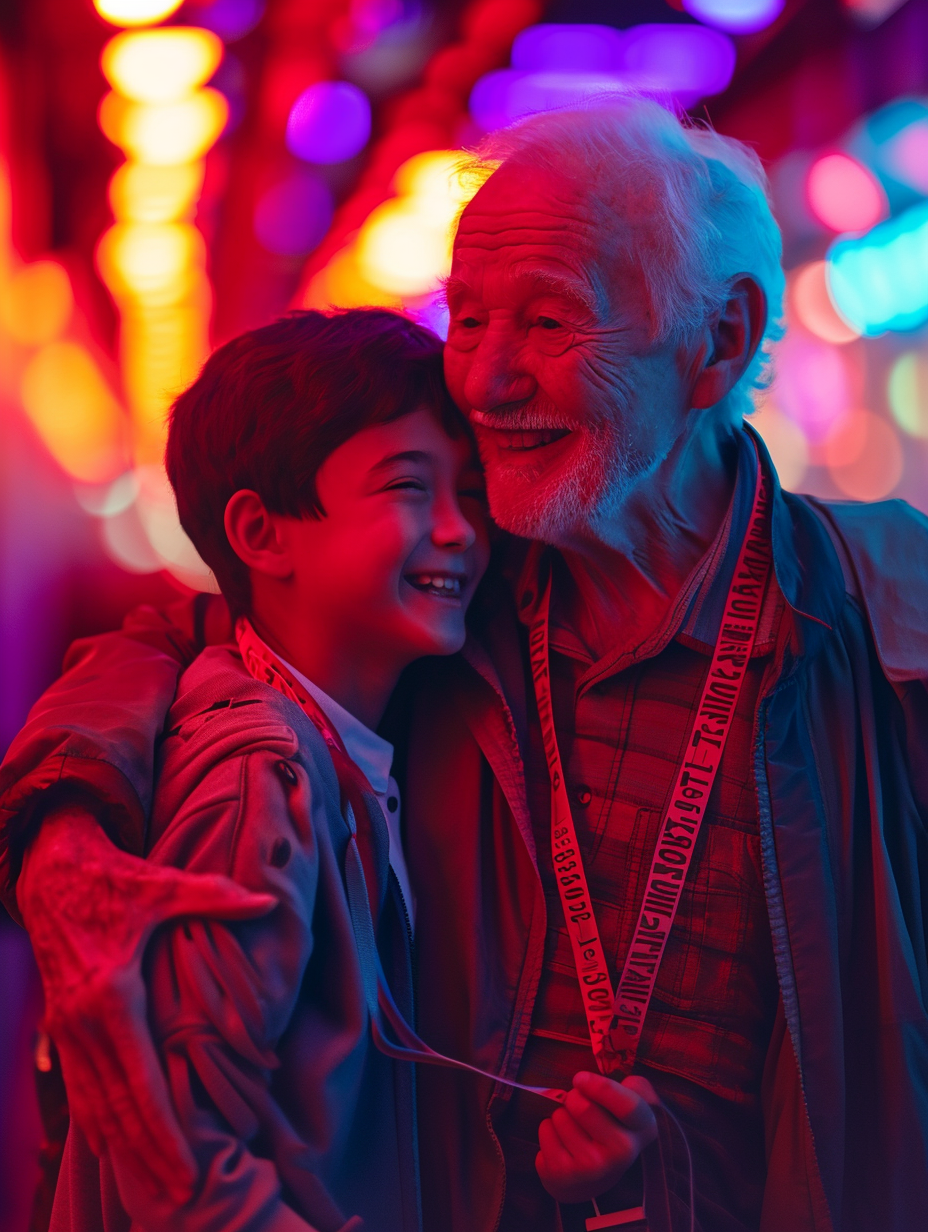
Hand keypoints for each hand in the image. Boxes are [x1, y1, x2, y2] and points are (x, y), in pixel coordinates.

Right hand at [17, 803, 275, 1204]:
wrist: (51, 871)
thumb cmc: (113, 879)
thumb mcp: (164, 885)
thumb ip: (216, 898)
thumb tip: (269, 901)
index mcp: (112, 995)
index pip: (140, 1081)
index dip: (164, 1129)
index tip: (186, 1167)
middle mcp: (83, 1021)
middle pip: (116, 1106)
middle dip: (147, 1153)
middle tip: (178, 1192)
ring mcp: (66, 1027)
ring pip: (92, 1103)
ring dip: (121, 1145)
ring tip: (150, 1182)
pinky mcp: (60, 1025)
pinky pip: (78, 1085)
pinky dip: (96, 1118)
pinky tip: (113, 1144)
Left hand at [535, 1071, 658, 1204]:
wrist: (591, 1179)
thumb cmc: (611, 1128)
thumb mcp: (631, 1106)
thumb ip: (635, 1088)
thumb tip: (624, 1083)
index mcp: (643, 1130)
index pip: (628, 1107)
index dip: (601, 1088)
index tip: (580, 1078)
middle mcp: (621, 1154)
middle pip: (583, 1107)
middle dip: (574, 1097)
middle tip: (577, 1103)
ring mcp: (592, 1168)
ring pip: (561, 1117)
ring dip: (561, 1113)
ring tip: (572, 1127)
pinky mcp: (564, 1174)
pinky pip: (545, 1129)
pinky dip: (548, 1128)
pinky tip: (560, 1141)